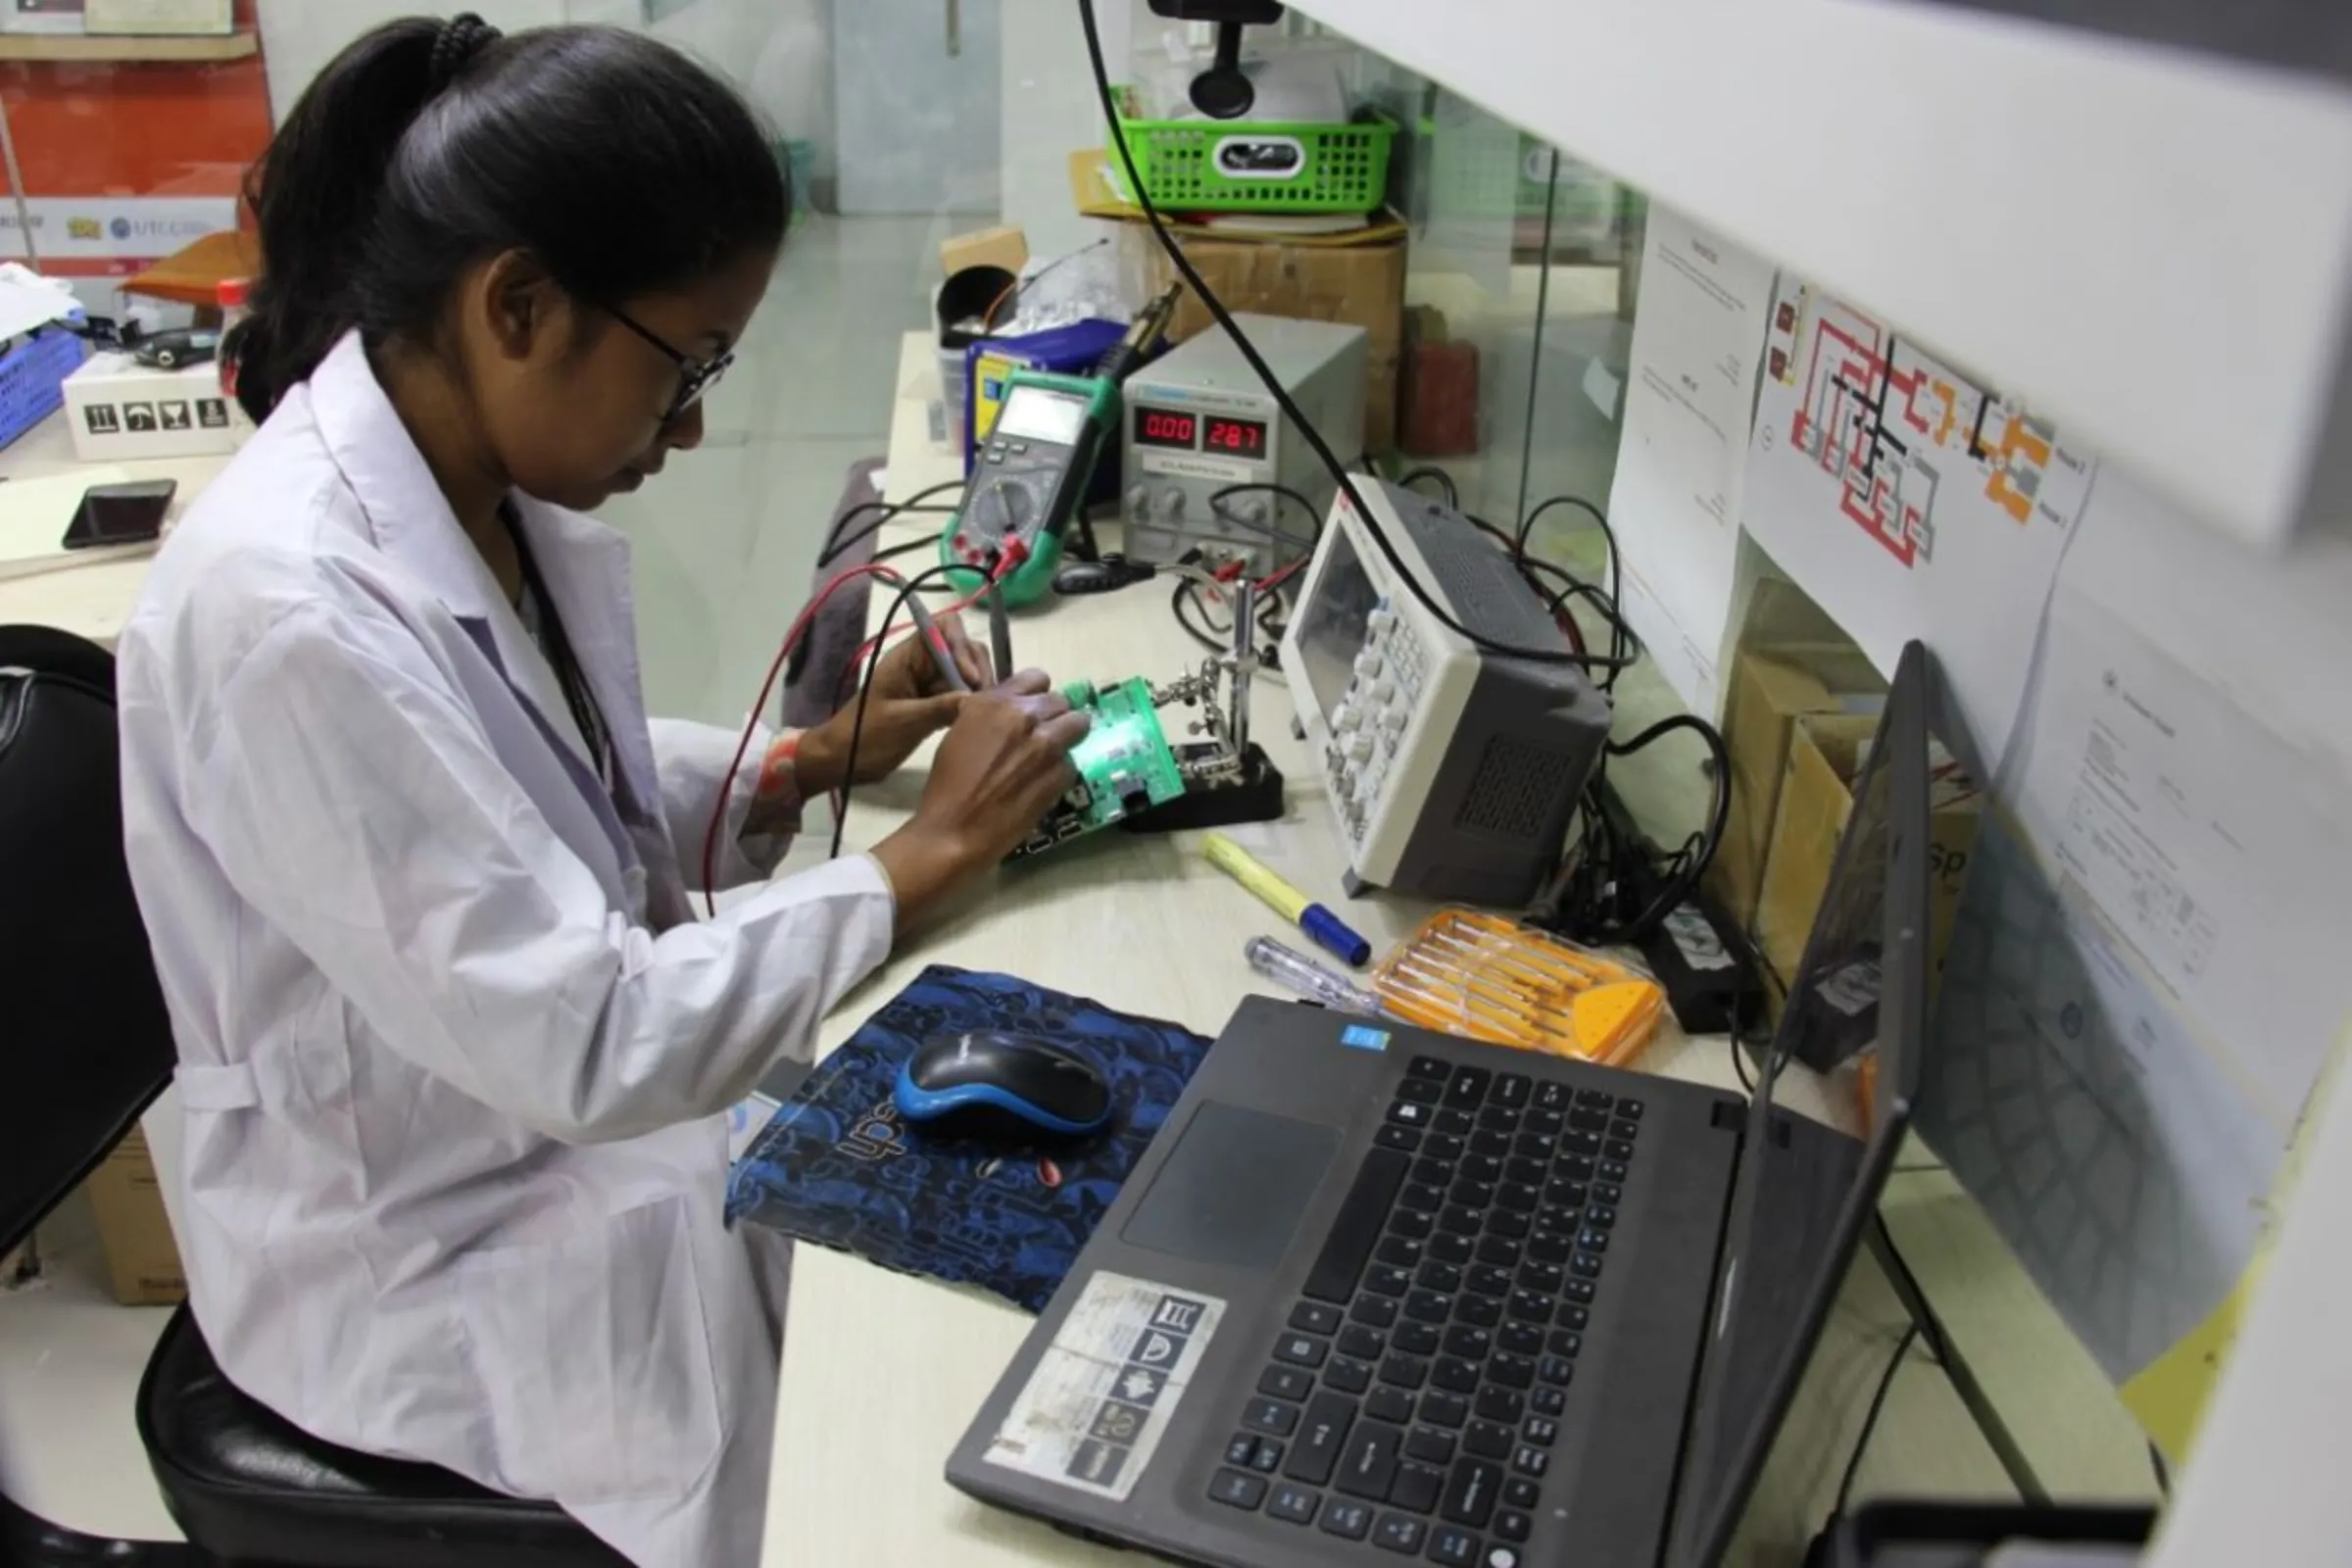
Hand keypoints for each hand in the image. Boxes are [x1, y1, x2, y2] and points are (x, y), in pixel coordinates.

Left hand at [798, 612, 994, 791]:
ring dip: (978, 690)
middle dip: (977, 670)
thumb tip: (978, 700)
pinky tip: (979, 721)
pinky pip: (960, 696)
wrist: (843, 760)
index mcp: (908, 656)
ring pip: (965, 675)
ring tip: (985, 714)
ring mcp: (929, 684)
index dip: (963, 646)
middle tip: (985, 702)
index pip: (946, 627)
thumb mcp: (902, 722)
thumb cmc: (864, 736)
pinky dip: (972, 705)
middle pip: (962, 650)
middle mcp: (922, 664)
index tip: (971, 680)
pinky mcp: (934, 704)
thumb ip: (940, 708)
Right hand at [870, 683, 1090, 926]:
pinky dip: (1060, 772)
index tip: (1033, 710)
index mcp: (996, 702)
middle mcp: (1025, 716)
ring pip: (1077, 727)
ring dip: (1066, 740)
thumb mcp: (960, 732)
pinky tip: (1041, 786)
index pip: (1037, 678)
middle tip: (1041, 738)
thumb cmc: (947, 784)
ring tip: (1048, 760)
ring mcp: (1046, 746)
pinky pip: (1071, 764)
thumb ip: (990, 715)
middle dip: (1055, 717)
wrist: (955, 830)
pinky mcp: (1059, 775)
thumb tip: (1012, 713)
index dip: (1037, 695)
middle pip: (1062, 702)